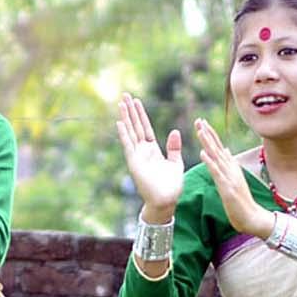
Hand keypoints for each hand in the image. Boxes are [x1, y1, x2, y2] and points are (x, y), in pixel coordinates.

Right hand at [112, 94, 184, 217]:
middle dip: (131, 111)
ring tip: (121, 103)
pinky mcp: (134, 163)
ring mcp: (137, 156)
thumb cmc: (171, 186)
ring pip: (131, 132)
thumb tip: (174, 131)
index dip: (141, 115)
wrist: (166, 201)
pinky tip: (120, 122)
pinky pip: (129, 145)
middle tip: (125, 95)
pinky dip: (125, 134)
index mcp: (153, 150)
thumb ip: (173, 148)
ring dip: (126, 118)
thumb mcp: (175, 163)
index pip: (146, 128)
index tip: (136, 101)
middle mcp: (143, 151)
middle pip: (136, 126)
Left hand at [191, 118, 269, 237]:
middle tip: (199, 119)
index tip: (202, 122)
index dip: (211, 134)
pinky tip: (202, 153)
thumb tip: (227, 150)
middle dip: (208, 133)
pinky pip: (217, 173)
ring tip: (200, 130)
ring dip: (208, 142)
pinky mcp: (228, 187)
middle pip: (217, 147)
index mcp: (231, 167)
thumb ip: (229, 165)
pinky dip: (210, 162)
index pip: (219, 147)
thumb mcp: (234, 179)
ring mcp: (230, 177)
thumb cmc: (242, 201)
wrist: (252, 217)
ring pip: (217, 156)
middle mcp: (231, 168)